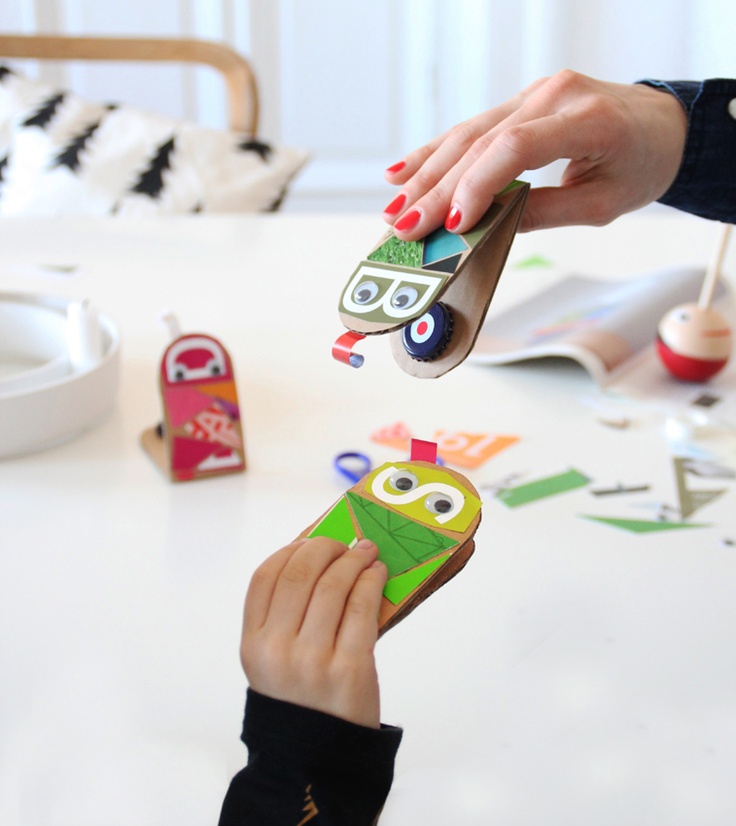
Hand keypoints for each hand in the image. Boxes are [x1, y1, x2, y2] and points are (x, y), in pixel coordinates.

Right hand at [240, 537, 387, 728]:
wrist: (319, 761)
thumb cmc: (300, 704)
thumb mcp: (274, 662)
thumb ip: (286, 617)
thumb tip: (319, 559)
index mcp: (253, 645)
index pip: (265, 576)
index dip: (290, 550)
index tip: (309, 541)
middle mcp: (277, 649)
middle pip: (300, 573)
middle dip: (325, 548)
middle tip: (343, 544)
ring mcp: (313, 659)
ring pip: (334, 585)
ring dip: (354, 560)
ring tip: (366, 554)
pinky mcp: (350, 668)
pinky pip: (362, 607)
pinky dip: (372, 581)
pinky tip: (377, 574)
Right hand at [382, 70, 687, 238]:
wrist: (663, 125)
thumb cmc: (641, 164)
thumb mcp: (603, 203)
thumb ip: (547, 212)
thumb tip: (488, 226)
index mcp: (587, 117)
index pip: (516, 147)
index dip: (479, 185)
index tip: (454, 223)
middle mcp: (555, 95)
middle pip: (480, 142)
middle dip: (436, 188)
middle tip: (404, 226)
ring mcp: (535, 93)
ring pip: (467, 133)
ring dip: (425, 173)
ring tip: (395, 208)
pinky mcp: (521, 102)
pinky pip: (472, 127)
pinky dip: (435, 151)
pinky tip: (401, 171)